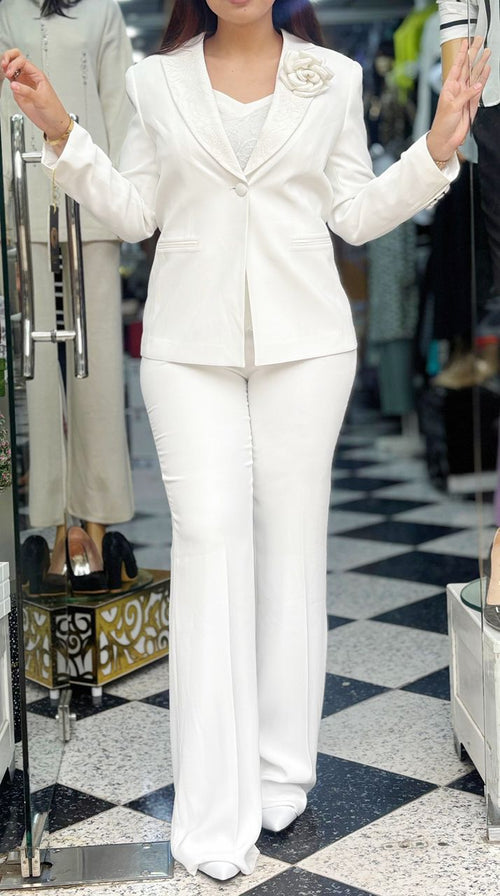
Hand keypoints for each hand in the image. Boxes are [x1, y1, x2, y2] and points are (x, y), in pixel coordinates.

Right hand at [1, 48, 69, 144]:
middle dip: (8, 58)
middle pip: (17, 59)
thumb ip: (27, 92)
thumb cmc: (54, 110)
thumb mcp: (41, 100)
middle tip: (4, 65)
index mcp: (37, 75)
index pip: (23, 61)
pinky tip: (5, 79)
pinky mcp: (19, 93)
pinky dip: (5, 78)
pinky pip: (10, 81)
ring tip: (3, 70)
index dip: (14, 64)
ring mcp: (23, 84)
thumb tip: (14, 85)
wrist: (54, 124)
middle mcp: (30, 78)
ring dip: (6, 67)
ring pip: (12, 69)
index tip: (10, 73)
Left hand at [427, 36, 490, 163]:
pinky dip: (483, 78)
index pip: (457, 66)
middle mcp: (458, 89)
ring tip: (487, 51)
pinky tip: (487, 69)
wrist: (445, 140)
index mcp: (449, 87)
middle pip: (468, 67)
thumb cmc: (442, 124)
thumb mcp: (452, 107)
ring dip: (480, 63)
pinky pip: (479, 88)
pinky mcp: (472, 103)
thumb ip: (465, 95)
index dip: (461, 54)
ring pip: (475, 75)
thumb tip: (477, 85)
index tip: (465, 42)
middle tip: (479, 40)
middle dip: (473, 54)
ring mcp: (466, 95)